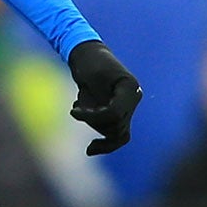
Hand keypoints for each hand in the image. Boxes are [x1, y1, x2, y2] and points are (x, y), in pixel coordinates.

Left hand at [67, 40, 141, 155]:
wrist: (87, 56)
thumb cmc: (89, 62)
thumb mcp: (93, 76)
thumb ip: (100, 99)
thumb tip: (105, 119)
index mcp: (130, 88)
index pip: (114, 114)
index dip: (93, 117)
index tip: (74, 111)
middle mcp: (133, 99)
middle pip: (114, 125)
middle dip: (92, 121)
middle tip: (76, 109)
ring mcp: (127, 108)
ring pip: (113, 132)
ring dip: (93, 124)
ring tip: (79, 106)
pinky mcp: (119, 114)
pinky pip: (115, 136)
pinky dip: (103, 143)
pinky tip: (90, 149)